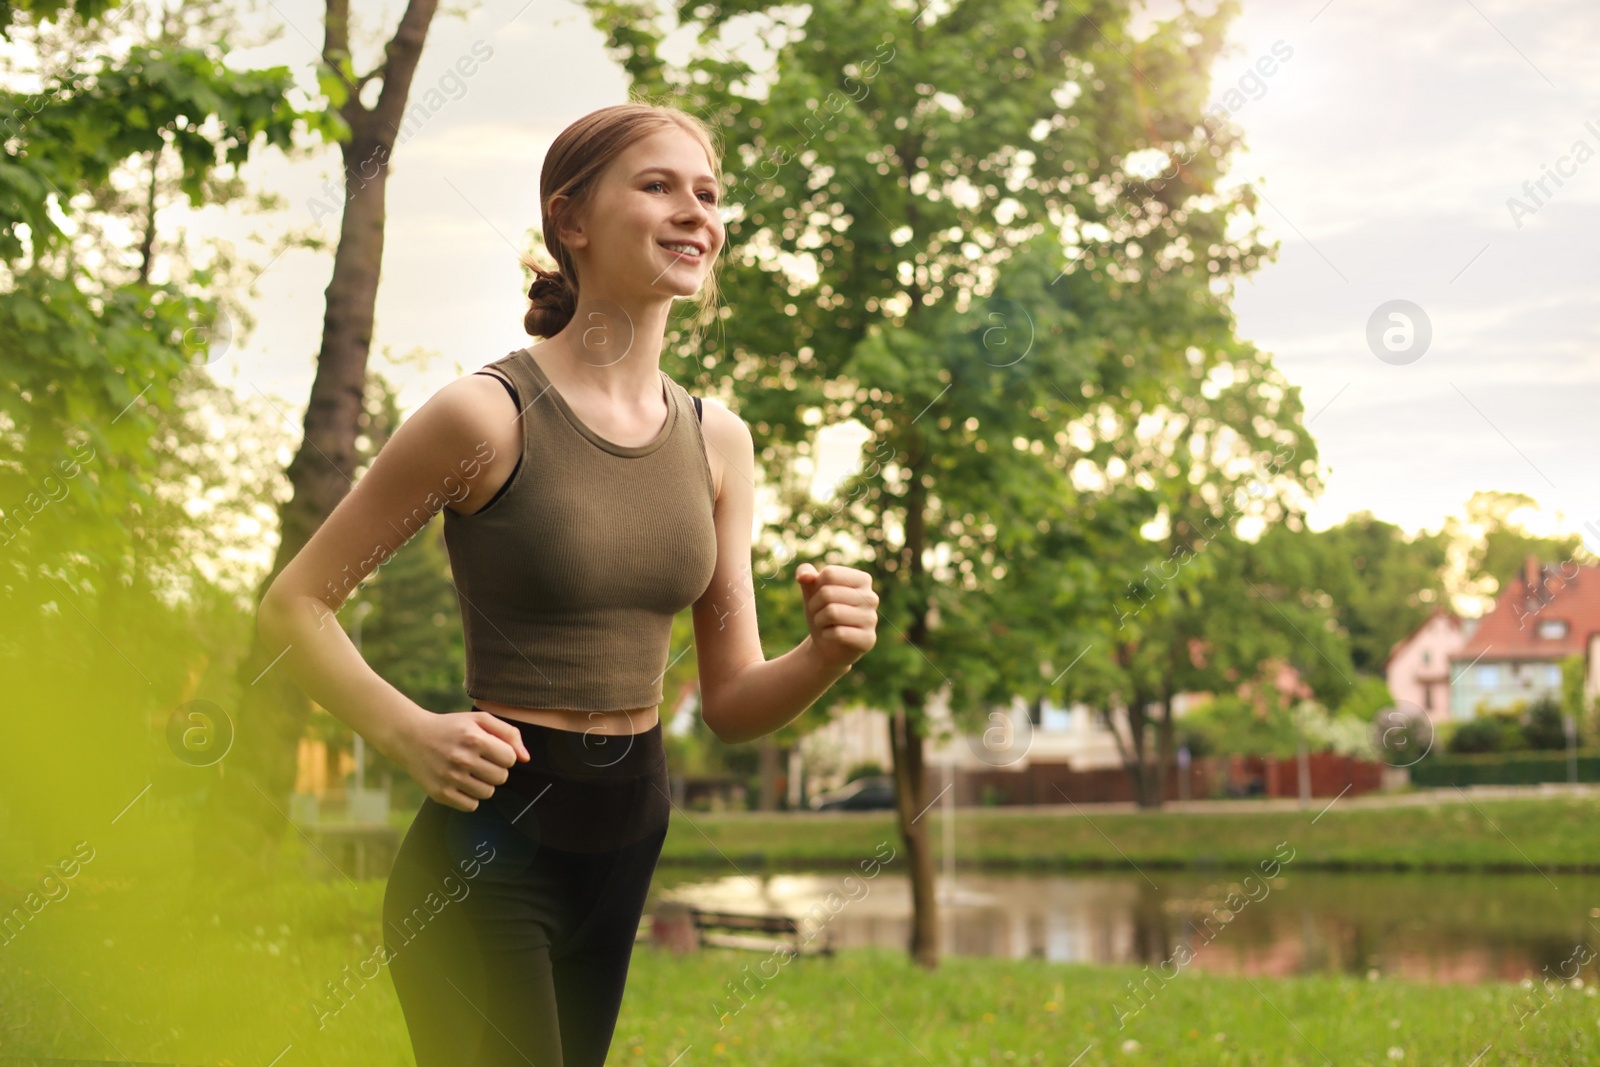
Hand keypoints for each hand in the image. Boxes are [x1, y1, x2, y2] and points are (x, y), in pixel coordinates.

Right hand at [391, 708, 530, 811]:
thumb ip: (509, 734)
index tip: (492, 751)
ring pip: (488, 793)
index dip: (504, 755)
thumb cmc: (451, 727)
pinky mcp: (440, 793)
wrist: (411, 736)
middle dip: (495, 770)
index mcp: (474, 738)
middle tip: (479, 761)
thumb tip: (526, 758)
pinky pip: (471, 806)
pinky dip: (470, 797)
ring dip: (483, 784)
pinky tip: (460, 783)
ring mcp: (450, 778)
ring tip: (470, 772)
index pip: (510, 759)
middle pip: (501, 778)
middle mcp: (462, 759)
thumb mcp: (479, 720)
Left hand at [796, 562, 877, 670]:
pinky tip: (832, 636)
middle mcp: (872, 597)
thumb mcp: (811, 590)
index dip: (816, 587)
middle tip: (820, 614)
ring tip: (825, 624)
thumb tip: (804, 576)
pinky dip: (826, 634)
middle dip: (815, 606)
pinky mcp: (868, 639)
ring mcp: (872, 619)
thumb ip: (806, 573)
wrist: (827, 645)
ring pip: (831, 612)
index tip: (820, 597)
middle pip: (827, 593)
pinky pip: (837, 633)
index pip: (829, 573)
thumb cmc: (822, 612)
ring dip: (819, 620)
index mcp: (863, 579)